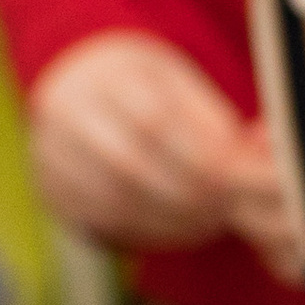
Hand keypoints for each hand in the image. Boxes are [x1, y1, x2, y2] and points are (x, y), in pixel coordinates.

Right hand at [29, 31, 284, 252]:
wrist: (82, 86)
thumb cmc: (149, 88)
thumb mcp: (180, 85)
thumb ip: (213, 121)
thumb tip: (253, 167)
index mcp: (106, 73)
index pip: (153, 119)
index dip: (198, 156)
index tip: (232, 177)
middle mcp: (66, 110)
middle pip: (130, 164)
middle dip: (187, 193)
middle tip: (226, 208)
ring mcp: (51, 152)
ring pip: (114, 198)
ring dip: (171, 219)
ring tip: (211, 222)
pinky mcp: (51, 188)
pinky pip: (100, 220)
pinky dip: (147, 231)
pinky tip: (181, 230)